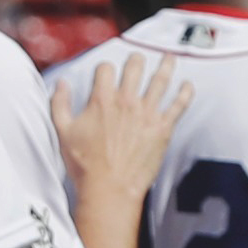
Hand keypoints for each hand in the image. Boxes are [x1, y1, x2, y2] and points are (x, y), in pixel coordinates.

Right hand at [52, 53, 189, 210]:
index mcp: (102, 100)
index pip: (106, 69)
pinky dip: (185, 93)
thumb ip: (60, 104)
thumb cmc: (85, 166)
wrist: (109, 189)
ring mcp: (147, 114)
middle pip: (135, 67)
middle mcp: (127, 102)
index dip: (105, 68)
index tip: (106, 72)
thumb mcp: (63, 132)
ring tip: (169, 57)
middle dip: (136, 60)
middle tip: (138, 59)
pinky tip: (187, 86)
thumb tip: (61, 84)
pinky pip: (179, 105)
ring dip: (166, 65)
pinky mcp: (163, 129)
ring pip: (160, 80)